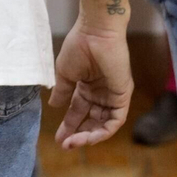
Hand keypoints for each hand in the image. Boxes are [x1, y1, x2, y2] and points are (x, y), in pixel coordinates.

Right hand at [50, 20, 132, 148]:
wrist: (95, 31)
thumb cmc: (79, 46)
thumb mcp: (65, 74)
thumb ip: (62, 92)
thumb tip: (54, 107)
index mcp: (87, 85)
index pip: (78, 111)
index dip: (68, 125)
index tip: (57, 138)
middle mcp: (100, 92)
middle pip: (91, 120)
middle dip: (78, 134)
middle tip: (65, 145)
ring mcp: (112, 95)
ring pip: (103, 124)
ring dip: (88, 136)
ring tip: (73, 142)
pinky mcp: (122, 95)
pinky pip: (115, 120)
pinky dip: (103, 131)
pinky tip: (88, 137)